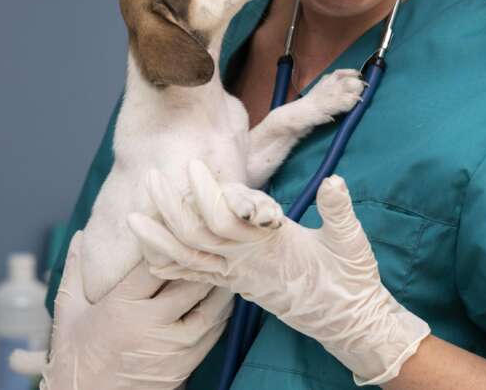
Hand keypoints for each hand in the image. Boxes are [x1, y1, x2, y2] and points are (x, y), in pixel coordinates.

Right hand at [25, 229, 233, 389]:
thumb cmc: (74, 358)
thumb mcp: (68, 313)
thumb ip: (75, 271)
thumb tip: (79, 234)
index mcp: (120, 309)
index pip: (154, 265)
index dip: (167, 241)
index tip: (176, 223)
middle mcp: (151, 327)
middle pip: (190, 283)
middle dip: (202, 259)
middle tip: (212, 237)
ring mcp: (172, 349)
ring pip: (210, 308)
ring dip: (219, 286)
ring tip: (223, 264)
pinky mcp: (184, 366)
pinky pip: (212, 333)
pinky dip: (219, 312)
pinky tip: (220, 297)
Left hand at [127, 160, 429, 385]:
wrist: (348, 320)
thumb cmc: (350, 278)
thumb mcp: (351, 242)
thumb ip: (339, 212)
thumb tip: (334, 181)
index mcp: (270, 247)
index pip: (227, 220)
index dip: (207, 194)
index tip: (193, 165)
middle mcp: (246, 264)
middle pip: (196, 237)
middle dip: (170, 208)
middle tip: (151, 178)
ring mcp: (239, 278)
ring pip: (188, 261)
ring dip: (159, 238)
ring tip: (133, 217)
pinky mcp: (238, 286)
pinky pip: (196, 278)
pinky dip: (170, 267)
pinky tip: (151, 257)